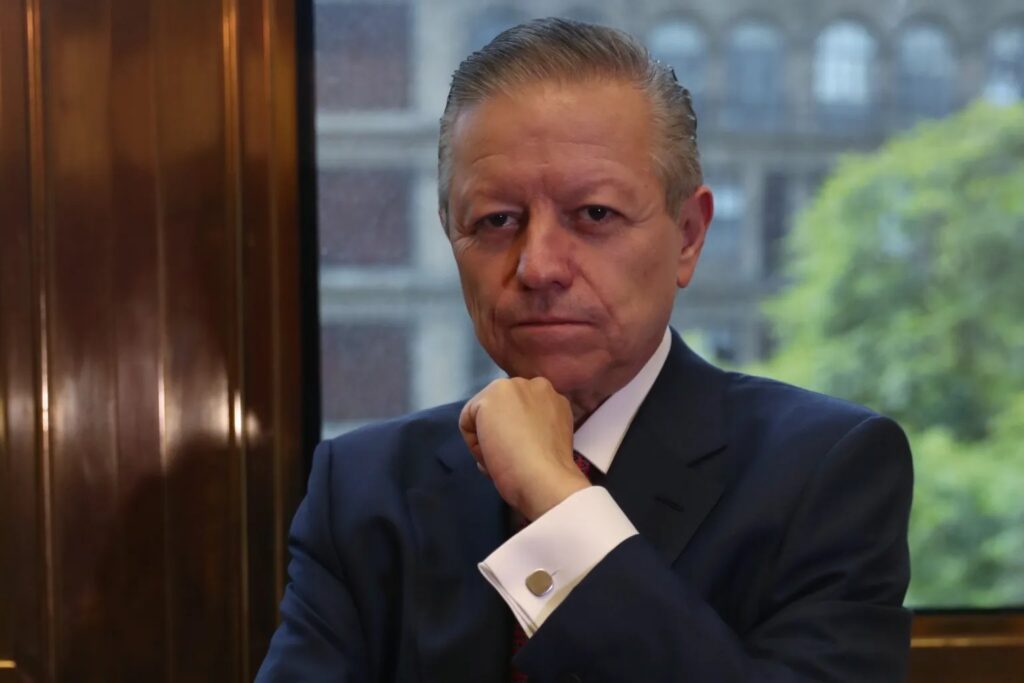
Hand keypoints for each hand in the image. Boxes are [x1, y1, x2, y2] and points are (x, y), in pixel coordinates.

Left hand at [459, 377, 590, 520]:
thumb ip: (534, 428)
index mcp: (553, 396)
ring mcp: (512, 387)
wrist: (545, 478)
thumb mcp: (549, 439)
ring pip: (484, 414)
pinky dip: (473, 444)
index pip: (521, 412)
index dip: (518, 437)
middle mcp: (535, 384)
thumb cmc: (550, 470)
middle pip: (502, 409)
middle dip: (501, 433)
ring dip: (488, 438)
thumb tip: (508, 437)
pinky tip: (490, 455)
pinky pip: (467, 421)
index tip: (523, 455)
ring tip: (501, 460)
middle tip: (509, 458)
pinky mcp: (490, 397)